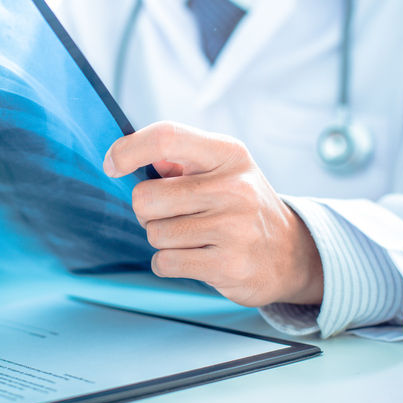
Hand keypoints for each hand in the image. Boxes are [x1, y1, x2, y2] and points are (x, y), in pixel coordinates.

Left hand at [104, 122, 322, 307]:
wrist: (291, 253)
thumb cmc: (243, 206)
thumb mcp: (223, 168)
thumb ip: (180, 158)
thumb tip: (128, 154)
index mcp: (228, 153)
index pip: (166, 137)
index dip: (129, 150)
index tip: (112, 166)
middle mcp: (233, 187)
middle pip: (147, 197)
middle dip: (147, 212)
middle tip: (171, 215)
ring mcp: (234, 227)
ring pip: (154, 234)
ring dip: (162, 240)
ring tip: (192, 237)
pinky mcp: (228, 265)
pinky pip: (165, 262)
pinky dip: (169, 263)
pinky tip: (195, 257)